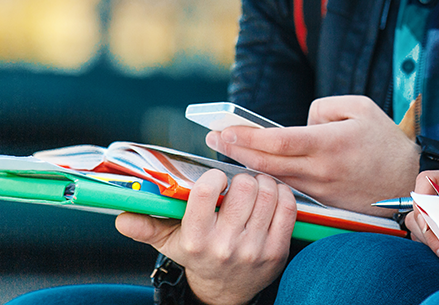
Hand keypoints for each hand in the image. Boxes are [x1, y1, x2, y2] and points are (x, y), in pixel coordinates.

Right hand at [115, 169, 296, 304]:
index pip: (204, 192)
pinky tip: (273, 196)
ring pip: (268, 194)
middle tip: (239, 183)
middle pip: (243, 188)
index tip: (216, 179)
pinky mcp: (277, 251)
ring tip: (256, 188)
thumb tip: (121, 217)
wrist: (225, 291)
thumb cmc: (198, 256)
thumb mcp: (169, 242)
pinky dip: (282, 194)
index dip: (213, 177)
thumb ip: (146, 226)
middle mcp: (225, 245)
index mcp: (196, 239)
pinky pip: (287, 208)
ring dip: (264, 183)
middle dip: (242, 179)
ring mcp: (254, 249)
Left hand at [206, 95, 419, 213]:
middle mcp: (321, 170)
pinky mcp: (323, 203)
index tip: (224, 130)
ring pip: (275, 180)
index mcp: (330, 143)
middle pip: (268, 164)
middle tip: (214, 140)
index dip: (247, 137)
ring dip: (249, 167)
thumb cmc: (385, 141)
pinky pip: (290, 190)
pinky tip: (257, 170)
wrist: (408, 181)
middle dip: (237, 151)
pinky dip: (270, 180)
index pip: (278, 142)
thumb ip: (324, 107)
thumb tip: (302, 121)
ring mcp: (321, 190)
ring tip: (229, 152)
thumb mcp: (360, 108)